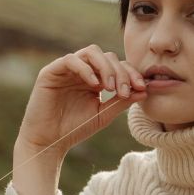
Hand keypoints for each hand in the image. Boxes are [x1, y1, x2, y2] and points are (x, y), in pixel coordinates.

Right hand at [16, 44, 147, 157]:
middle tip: (125, 91)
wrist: (49, 141)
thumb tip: (144, 91)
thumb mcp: (103, 115)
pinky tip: (94, 85)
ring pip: (91, 53)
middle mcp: (82, 70)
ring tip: (110, 88)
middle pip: (107, 56)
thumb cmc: (74, 129)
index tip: (142, 88)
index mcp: (95, 79)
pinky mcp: (51, 71)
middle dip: (121, 72)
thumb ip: (121, 102)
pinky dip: (85, 69)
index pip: (117, 66)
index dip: (131, 74)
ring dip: (106, 68)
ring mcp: (67, 69)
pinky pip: (71, 60)